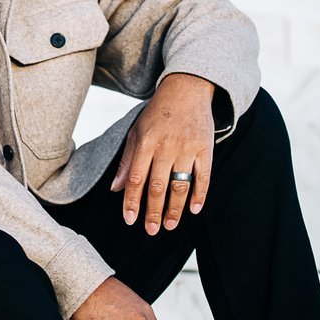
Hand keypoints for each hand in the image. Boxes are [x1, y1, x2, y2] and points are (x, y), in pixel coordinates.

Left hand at [107, 71, 215, 234]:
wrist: (187, 89)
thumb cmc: (158, 113)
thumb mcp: (137, 132)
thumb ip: (128, 161)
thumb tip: (115, 189)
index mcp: (146, 143)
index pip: (137, 179)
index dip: (132, 201)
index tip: (130, 220)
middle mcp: (166, 147)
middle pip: (158, 186)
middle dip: (153, 211)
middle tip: (151, 230)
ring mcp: (187, 148)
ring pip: (180, 185)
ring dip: (175, 208)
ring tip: (169, 225)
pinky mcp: (205, 149)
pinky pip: (203, 177)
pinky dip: (200, 195)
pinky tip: (195, 210)